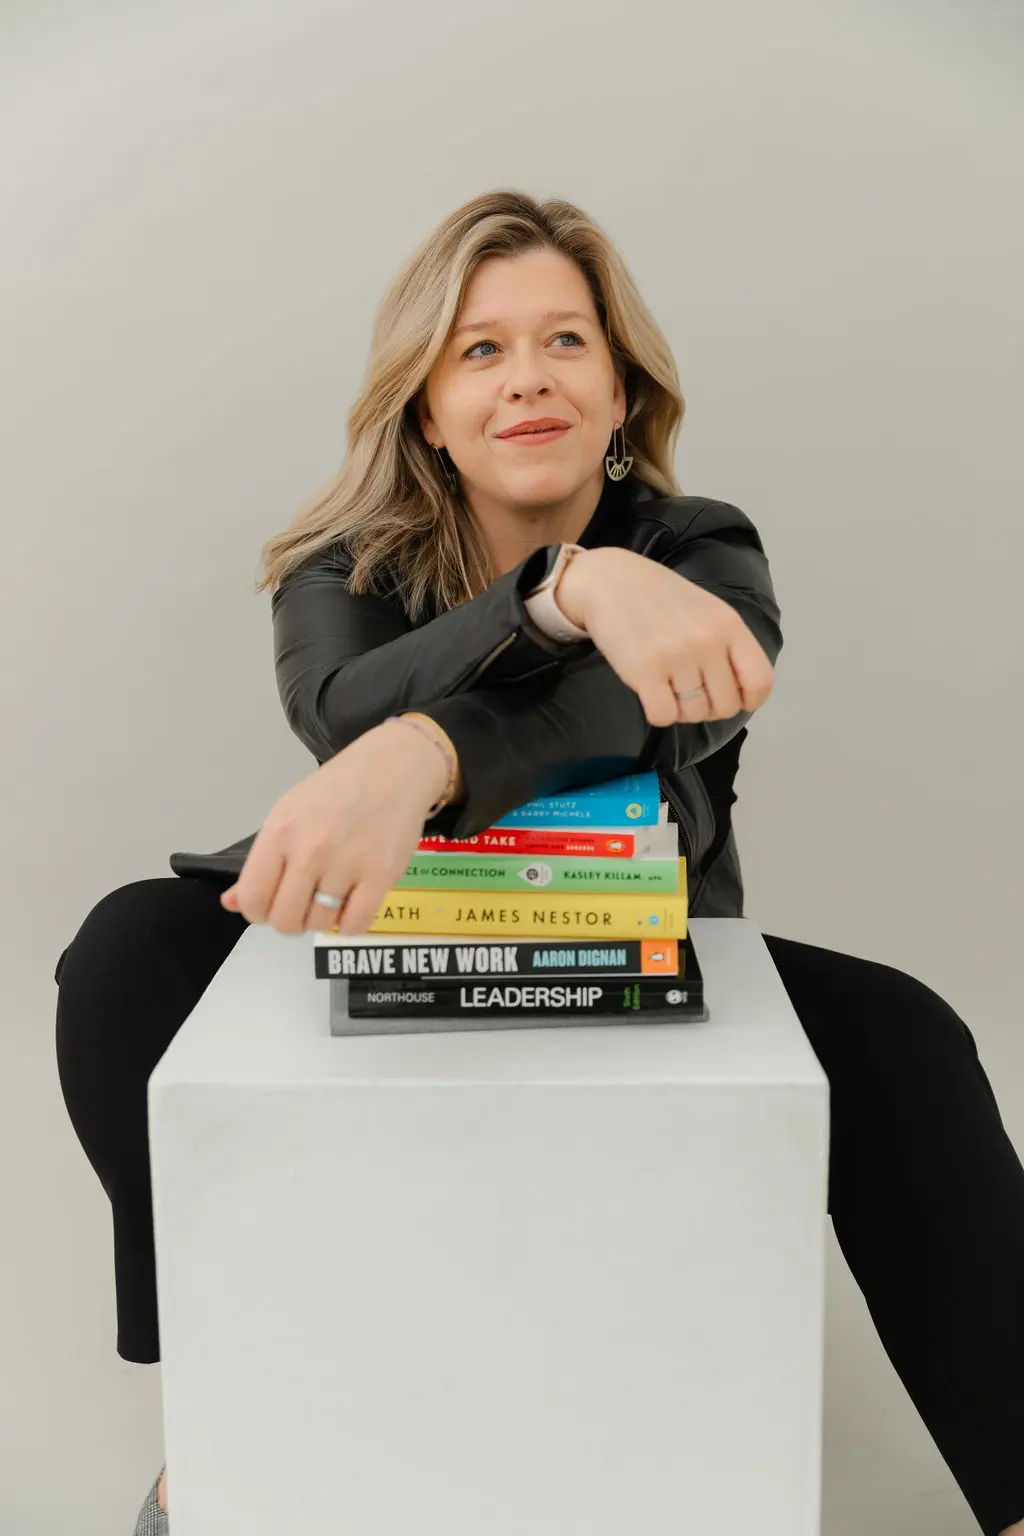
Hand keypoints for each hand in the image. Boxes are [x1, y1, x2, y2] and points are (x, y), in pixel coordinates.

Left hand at [218, 718, 451, 934]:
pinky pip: (355, 925)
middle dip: (290, 921)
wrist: (393, 767)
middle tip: (303, 904)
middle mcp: (310, 850)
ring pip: (319, 925)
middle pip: (284, 921)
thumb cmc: (339, 789)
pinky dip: (350, 924)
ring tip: (331, 896)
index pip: (252, 900)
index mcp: (279, 832)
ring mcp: (346, 864)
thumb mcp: (288, 814)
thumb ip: (261, 862)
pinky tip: (352, 904)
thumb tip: (231, 902)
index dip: (258, 912)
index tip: (272, 904)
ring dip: (322, 919)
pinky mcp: (380, 875)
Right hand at [556, 546, 774, 726]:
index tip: (731, 697)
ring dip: (681, 709)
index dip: (748, 700)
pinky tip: (651, 692)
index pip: (760, 682)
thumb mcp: (708, 612)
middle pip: (726, 707)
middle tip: (690, 691)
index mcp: (730, 626)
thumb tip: (741, 695)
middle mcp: (707, 642)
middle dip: (708, 707)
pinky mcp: (644, 671)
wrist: (611, 581)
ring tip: (667, 686)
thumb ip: (728, 647)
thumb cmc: (661, 599)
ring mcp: (676, 656)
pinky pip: (663, 716)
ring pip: (694, 715)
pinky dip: (658, 713)